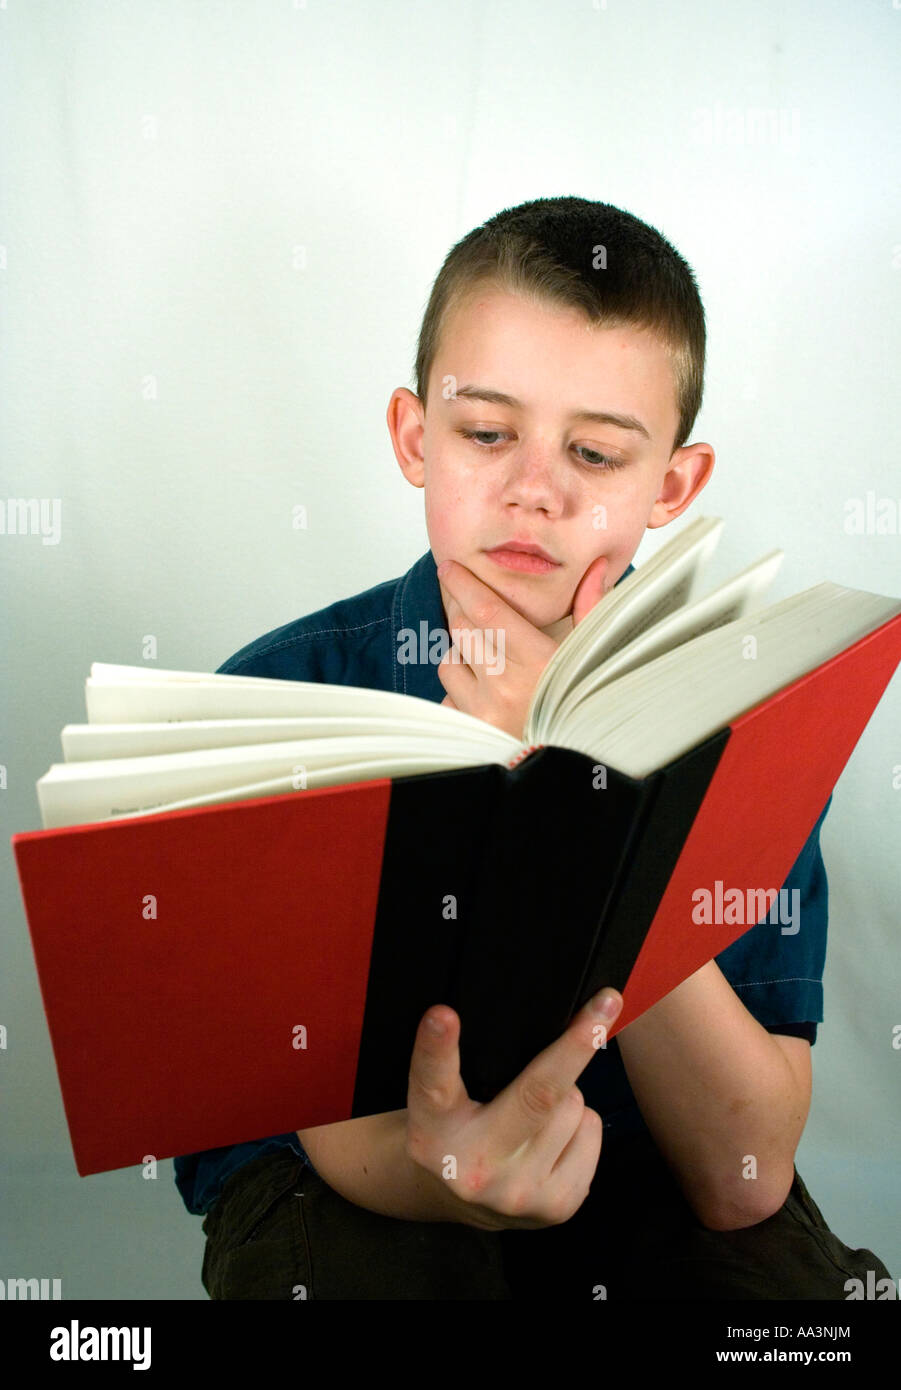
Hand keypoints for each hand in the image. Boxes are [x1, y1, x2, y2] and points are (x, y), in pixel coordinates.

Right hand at [404, 987, 623, 1230]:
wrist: (463, 1202)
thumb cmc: (457, 1128)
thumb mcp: (441, 1101)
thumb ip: (458, 1069)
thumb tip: (522, 1014)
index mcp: (433, 1131)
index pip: (432, 1083)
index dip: (436, 1047)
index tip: (442, 1015)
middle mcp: (475, 1166)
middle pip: (537, 1095)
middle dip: (576, 1046)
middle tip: (606, 1003)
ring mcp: (521, 1192)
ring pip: (573, 1103)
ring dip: (564, 1094)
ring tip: (534, 1110)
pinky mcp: (559, 1206)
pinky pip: (591, 1128)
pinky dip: (579, 1121)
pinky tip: (551, 1137)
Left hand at [437, 554, 609, 736]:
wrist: (572, 767)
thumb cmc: (583, 706)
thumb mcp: (590, 657)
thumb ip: (591, 611)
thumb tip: (597, 567)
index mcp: (540, 661)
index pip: (487, 611)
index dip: (464, 585)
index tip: (449, 568)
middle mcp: (507, 685)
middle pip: (462, 629)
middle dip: (460, 610)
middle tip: (466, 602)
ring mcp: (484, 711)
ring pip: (449, 661)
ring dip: (460, 652)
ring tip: (486, 658)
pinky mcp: (470, 731)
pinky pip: (447, 696)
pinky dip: (459, 689)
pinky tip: (483, 693)